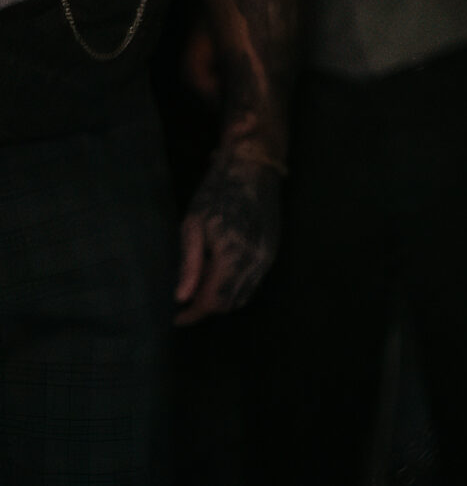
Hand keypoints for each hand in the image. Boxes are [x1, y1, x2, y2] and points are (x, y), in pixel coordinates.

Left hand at [174, 141, 282, 323]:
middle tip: (185, 299)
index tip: (176, 317)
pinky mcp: (272, 249)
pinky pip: (253, 281)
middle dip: (207, 307)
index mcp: (233, 256)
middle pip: (231, 302)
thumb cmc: (216, 194)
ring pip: (244, 294)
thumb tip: (181, 298)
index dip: (194, 314)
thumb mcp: (193, 226)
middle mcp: (255, 261)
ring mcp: (267, 256)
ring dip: (222, 297)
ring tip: (200, 286)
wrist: (253, 168)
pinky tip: (219, 272)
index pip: (214, 300)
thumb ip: (189, 264)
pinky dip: (235, 285)